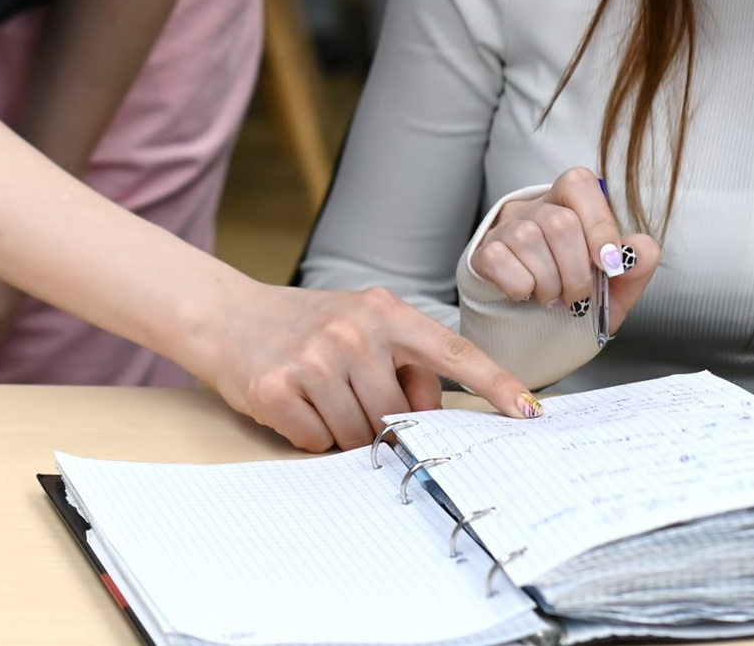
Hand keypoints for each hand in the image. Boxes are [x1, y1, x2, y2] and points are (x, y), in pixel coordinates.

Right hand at [196, 280, 541, 452]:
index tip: (529, 413)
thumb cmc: (301, 325)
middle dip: (379, 420)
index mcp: (383, 311)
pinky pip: (318, 442)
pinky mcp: (279, 389)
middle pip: (398, 415)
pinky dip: (309, 434)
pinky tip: (295, 404)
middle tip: (347, 395)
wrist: (225, 316)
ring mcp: (314, 360)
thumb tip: (428, 412)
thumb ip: (403, 361)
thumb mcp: (359, 325)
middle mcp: (352, 332)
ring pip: (358, 434)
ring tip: (318, 396)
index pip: (451, 352)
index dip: (494, 384)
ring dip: (342, 430)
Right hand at [472, 167, 661, 331]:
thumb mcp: (616, 288)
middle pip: (559, 222)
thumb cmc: (576, 297)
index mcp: (568, 204)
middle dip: (576, 271)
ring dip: (549, 283)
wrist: (535, 328)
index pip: (580, 185)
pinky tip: (526, 294)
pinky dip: (520, 287)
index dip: (599, 224)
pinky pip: (499, 260)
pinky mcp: (481, 252)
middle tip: (578, 297)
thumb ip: (636, 266)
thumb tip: (639, 249)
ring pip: (528, 239)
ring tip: (552, 297)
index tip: (609, 265)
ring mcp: (504, 228)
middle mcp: (533, 208)